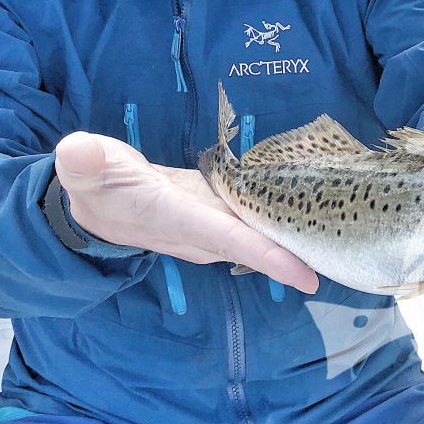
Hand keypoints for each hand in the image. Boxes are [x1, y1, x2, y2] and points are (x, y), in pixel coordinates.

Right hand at [54, 131, 318, 293]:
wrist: (91, 199)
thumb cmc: (91, 183)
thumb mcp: (85, 169)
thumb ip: (86, 162)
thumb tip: (77, 150)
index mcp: (174, 218)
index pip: (228, 241)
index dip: (268, 257)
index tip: (309, 273)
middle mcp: (198, 229)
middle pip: (255, 244)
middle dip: (296, 252)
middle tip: (346, 248)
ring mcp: (207, 221)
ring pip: (255, 233)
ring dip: (291, 236)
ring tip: (338, 230)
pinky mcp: (211, 208)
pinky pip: (250, 218)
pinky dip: (275, 216)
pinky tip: (302, 205)